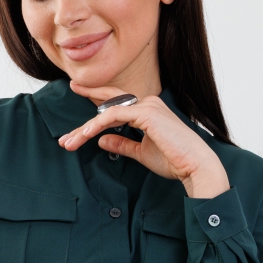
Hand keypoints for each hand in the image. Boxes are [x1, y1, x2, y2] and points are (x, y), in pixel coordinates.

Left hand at [58, 82, 230, 198]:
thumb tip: (102, 140)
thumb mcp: (141, 152)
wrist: (195, 166)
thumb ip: (122, 143)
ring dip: (85, 128)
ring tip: (69, 142)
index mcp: (148, 110)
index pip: (117, 102)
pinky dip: (96, 125)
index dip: (97, 99)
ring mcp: (147, 105)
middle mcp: (148, 103)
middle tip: (67, 115)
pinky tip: (85, 135)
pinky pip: (113, 115)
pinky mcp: (146, 113)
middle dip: (85, 108)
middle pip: (109, 103)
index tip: (78, 96)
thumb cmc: (174, 160)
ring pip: (107, 111)